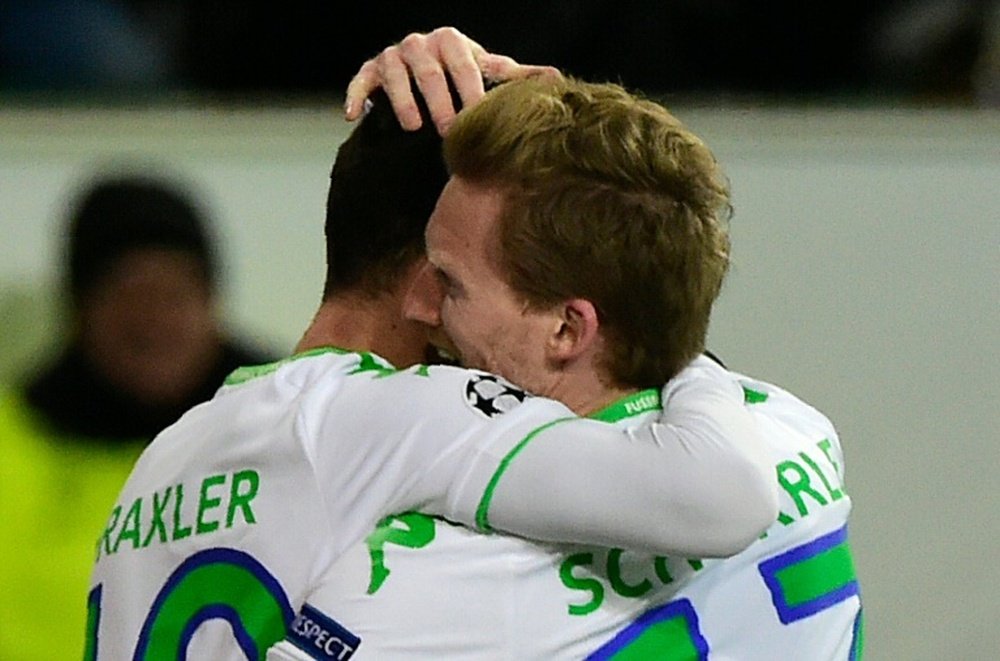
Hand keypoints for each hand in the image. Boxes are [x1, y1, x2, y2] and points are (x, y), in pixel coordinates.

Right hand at [344, 26, 559, 134]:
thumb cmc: (461, 75)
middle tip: (450, 133)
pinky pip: (360, 81)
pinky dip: (355, 97)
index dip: (472, 92)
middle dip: (441, 103)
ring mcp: (393, 56)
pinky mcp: (369, 70)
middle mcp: (420, 43)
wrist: (423, 72)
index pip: (464, 65)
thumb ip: (515, 77)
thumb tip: (556, 77)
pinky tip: (353, 117)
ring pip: (396, 75)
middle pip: (430, 73)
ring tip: (414, 127)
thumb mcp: (486, 73)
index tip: (480, 118)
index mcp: (451, 41)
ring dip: (404, 101)